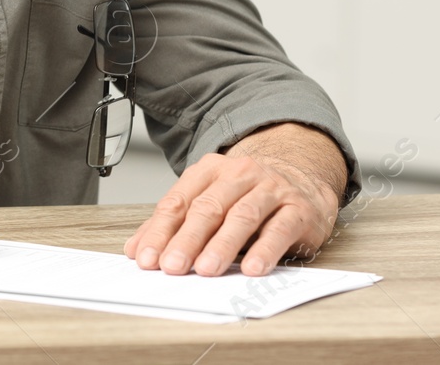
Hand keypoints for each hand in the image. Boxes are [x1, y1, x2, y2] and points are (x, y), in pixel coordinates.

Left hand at [125, 122, 346, 276]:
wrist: (303, 181)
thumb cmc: (248, 196)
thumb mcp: (209, 202)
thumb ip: (174, 224)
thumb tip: (137, 249)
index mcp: (211, 170)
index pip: (180, 201)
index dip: (160, 231)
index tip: (146, 258)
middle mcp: (240, 174)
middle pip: (208, 207)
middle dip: (187, 239)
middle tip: (172, 266)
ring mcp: (271, 189)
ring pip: (242, 216)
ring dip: (222, 245)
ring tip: (206, 269)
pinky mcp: (298, 209)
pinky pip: (280, 229)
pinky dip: (265, 250)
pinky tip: (252, 268)